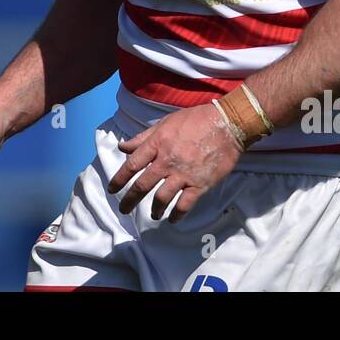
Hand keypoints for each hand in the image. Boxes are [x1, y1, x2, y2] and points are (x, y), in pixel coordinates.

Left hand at [107, 102, 243, 222]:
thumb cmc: (196, 120)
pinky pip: (185, 204)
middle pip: (143, 185)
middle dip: (130, 200)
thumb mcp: (166, 123)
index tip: (112, 189)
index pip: (132, 164)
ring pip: (162, 198)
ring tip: (153, 214)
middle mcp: (167, 160)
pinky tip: (173, 219)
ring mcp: (183, 174)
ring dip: (154, 209)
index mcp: (157, 143)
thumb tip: (123, 147)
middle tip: (124, 210)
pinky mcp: (200, 184)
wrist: (227, 124)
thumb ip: (144, 137)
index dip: (119, 178)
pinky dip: (177, 214)